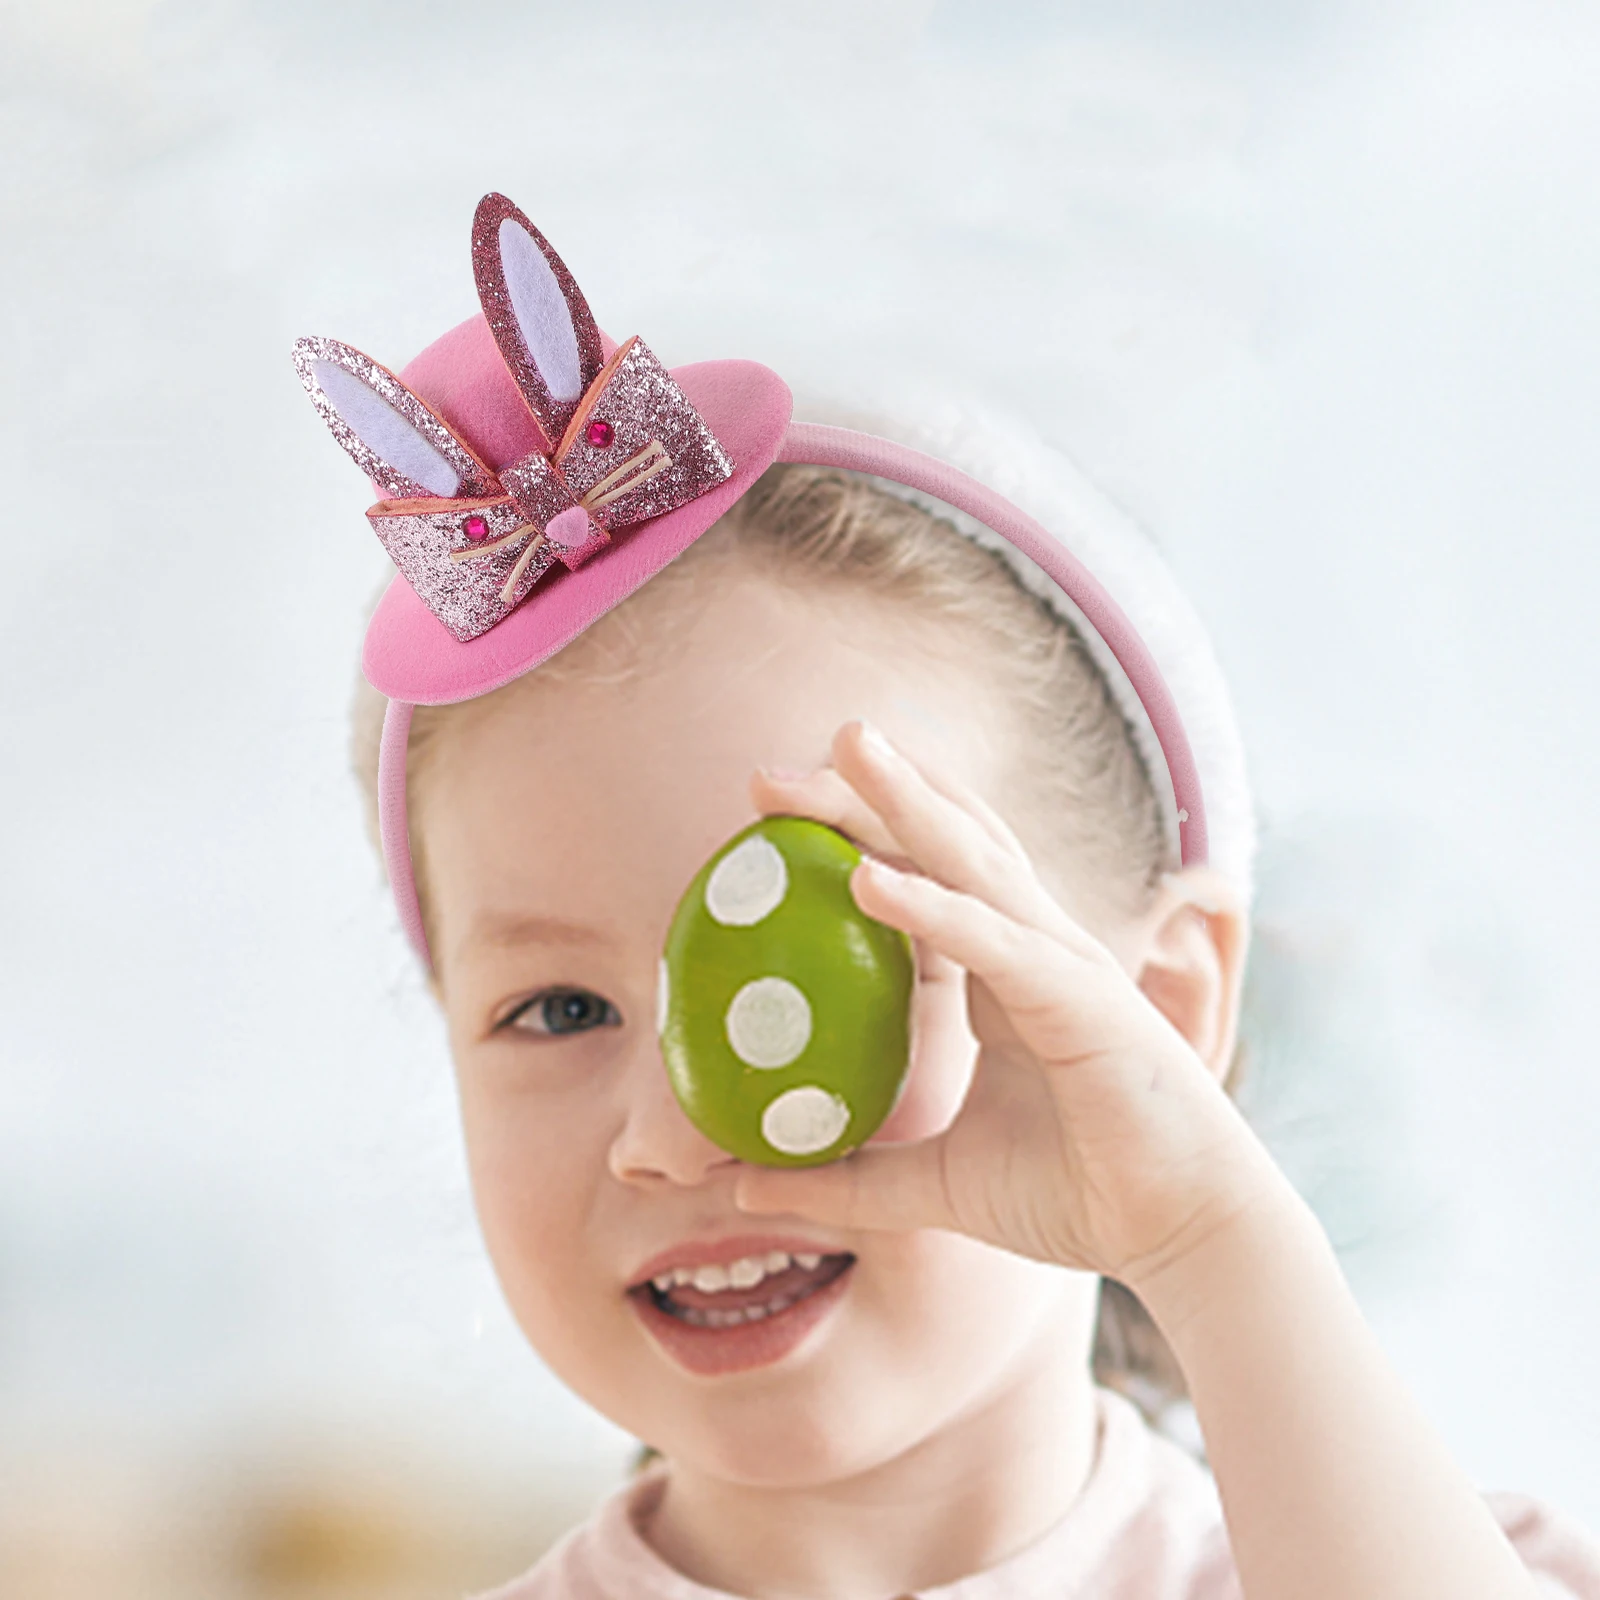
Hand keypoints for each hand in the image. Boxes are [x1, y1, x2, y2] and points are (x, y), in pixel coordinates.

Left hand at [734, 720, 1290, 1292]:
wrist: (1181, 1234)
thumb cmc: (1075, 1193)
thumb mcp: (932, 1186)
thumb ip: (843, 1179)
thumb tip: (737, 1184)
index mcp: (996, 970)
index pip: (916, 873)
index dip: (850, 831)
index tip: (765, 814)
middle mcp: (1027, 944)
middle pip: (937, 839)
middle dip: (858, 791)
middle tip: (765, 773)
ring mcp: (1059, 960)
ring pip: (972, 859)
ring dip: (903, 801)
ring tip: (841, 748)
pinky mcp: (1083, 997)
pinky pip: (995, 943)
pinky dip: (933, 907)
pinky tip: (868, 882)